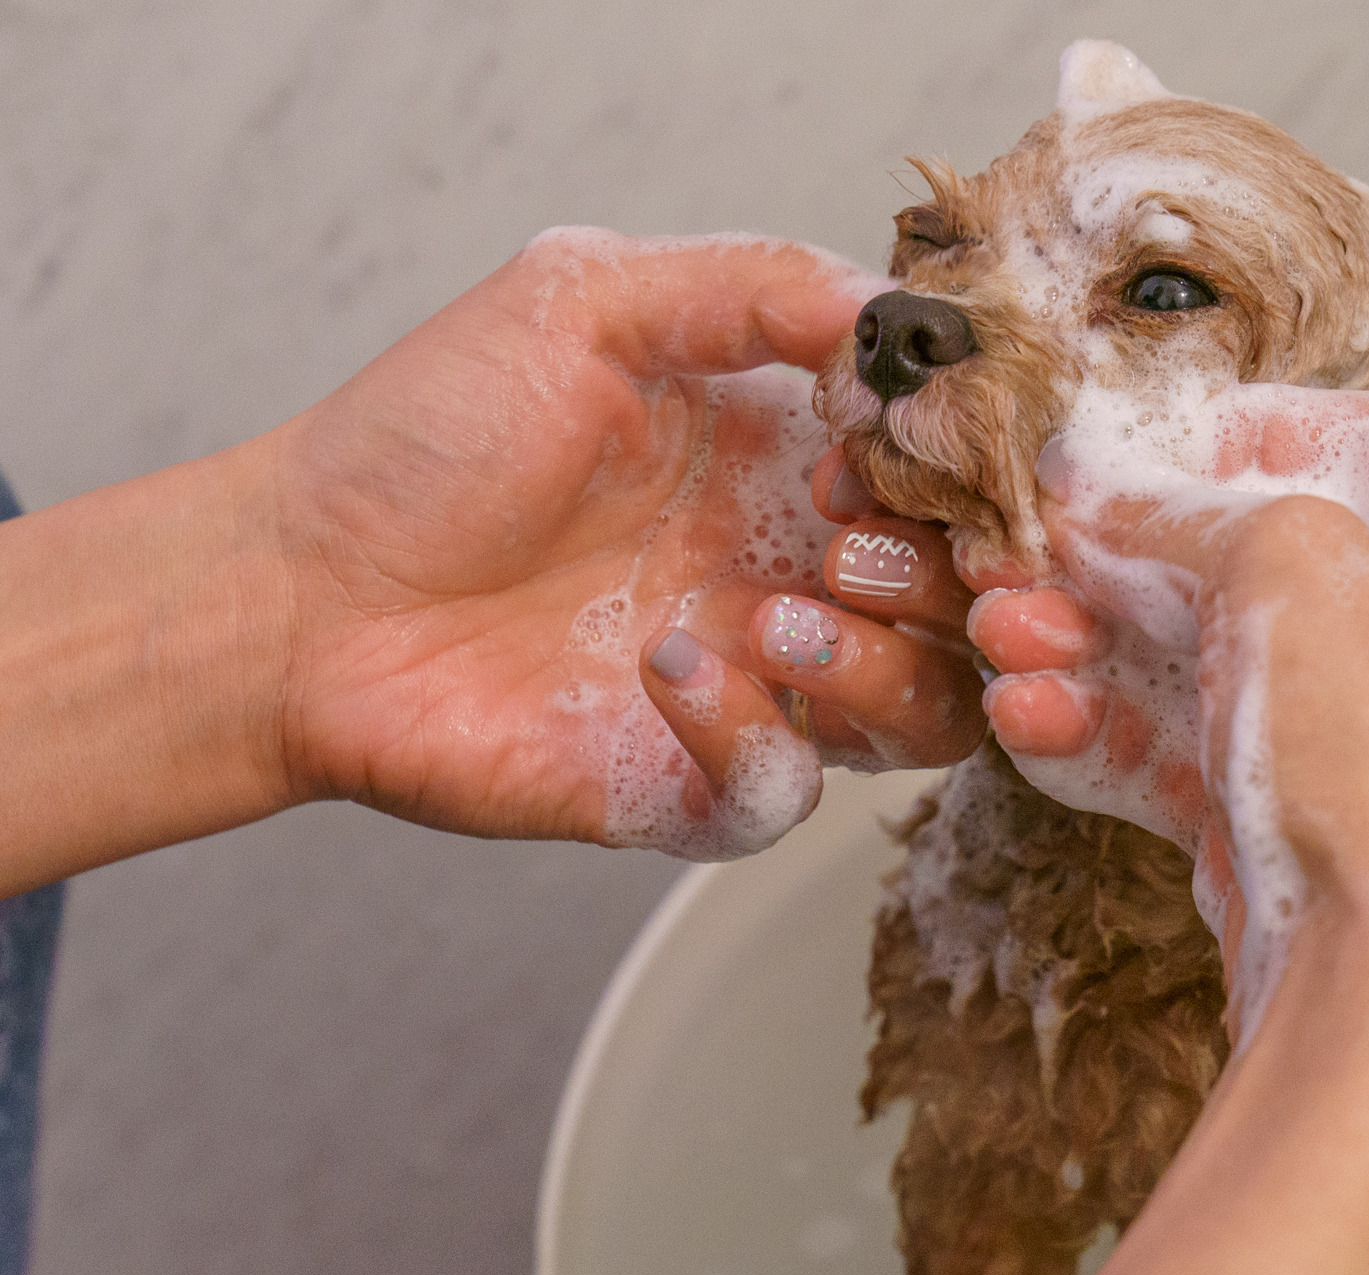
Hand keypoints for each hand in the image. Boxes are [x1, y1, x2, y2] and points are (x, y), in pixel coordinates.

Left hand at [268, 230, 987, 858]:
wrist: (299, 589)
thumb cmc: (427, 440)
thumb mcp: (585, 302)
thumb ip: (750, 287)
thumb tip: (897, 315)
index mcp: (788, 462)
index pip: (947, 483)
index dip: (966, 473)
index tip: (914, 448)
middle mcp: (791, 575)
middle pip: (968, 608)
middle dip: (956, 583)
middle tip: (855, 544)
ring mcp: (751, 687)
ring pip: (922, 719)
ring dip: (882, 667)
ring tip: (774, 615)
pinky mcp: (688, 784)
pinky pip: (787, 792)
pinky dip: (755, 737)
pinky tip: (662, 672)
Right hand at [968, 387, 1368, 1027]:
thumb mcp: (1291, 565)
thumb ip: (1184, 509)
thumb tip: (1101, 490)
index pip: (1367, 444)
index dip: (1245, 427)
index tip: (1143, 438)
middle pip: (1257, 565)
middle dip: (1125, 555)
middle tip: (1033, 543)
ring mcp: (1362, 752)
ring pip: (1202, 667)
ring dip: (1090, 642)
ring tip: (1005, 631)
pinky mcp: (1292, 835)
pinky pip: (1185, 759)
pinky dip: (1104, 734)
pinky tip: (1031, 714)